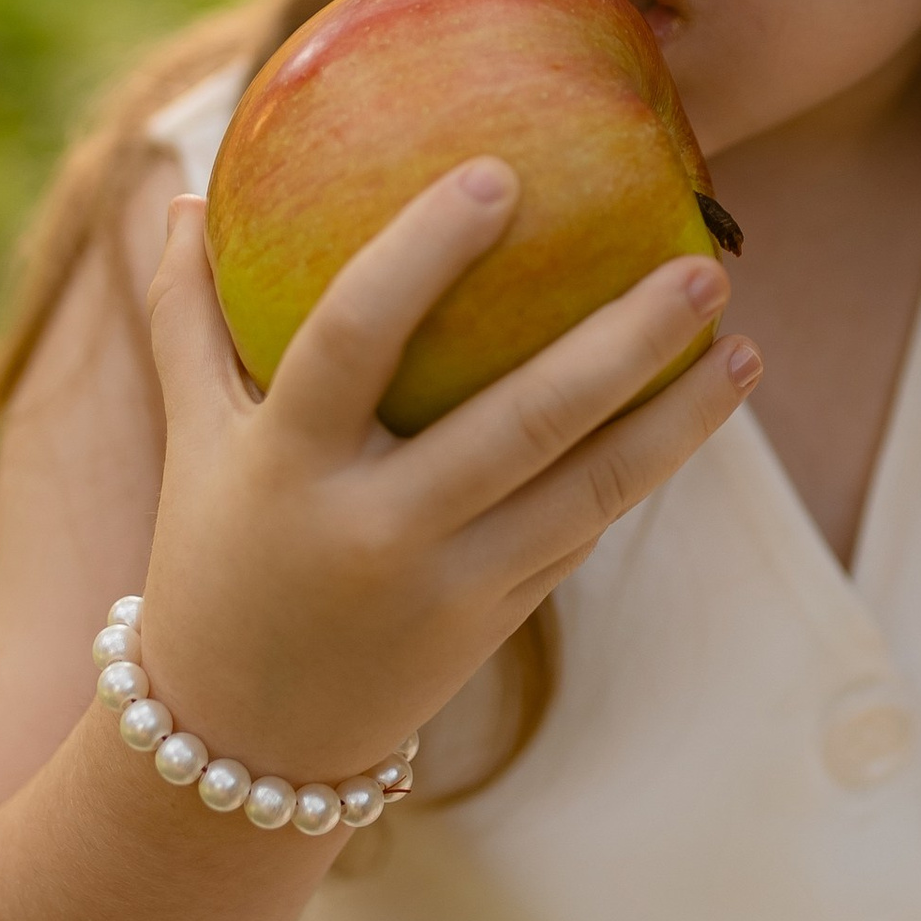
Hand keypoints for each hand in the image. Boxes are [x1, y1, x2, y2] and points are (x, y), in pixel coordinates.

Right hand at [133, 166, 756, 786]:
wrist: (243, 744)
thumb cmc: (215, 555)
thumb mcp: (195, 441)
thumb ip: (186, 317)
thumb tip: (176, 190)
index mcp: (289, 463)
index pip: (352, 335)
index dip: (420, 254)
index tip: (498, 176)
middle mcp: (377, 526)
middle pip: (521, 420)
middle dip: (624, 340)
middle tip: (705, 262)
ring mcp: (447, 583)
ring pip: (586, 489)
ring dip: (678, 418)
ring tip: (744, 344)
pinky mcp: (496, 620)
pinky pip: (582, 527)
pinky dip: (645, 466)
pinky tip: (701, 403)